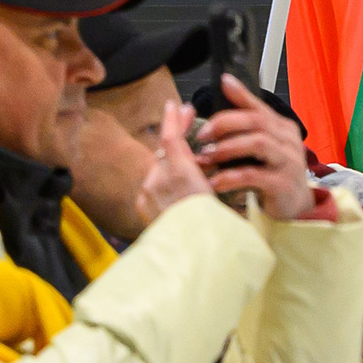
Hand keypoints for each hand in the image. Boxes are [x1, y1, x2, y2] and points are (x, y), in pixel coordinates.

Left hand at [140, 98, 213, 217]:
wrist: (193, 257)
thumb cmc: (212, 229)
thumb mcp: (217, 194)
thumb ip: (200, 171)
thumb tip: (193, 156)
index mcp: (180, 175)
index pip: (172, 138)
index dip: (173, 119)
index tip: (175, 105)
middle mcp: (158, 181)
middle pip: (165, 151)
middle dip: (176, 137)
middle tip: (185, 122)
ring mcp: (148, 195)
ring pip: (160, 168)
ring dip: (173, 162)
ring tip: (190, 163)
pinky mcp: (144, 206)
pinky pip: (154, 185)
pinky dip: (165, 180)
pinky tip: (178, 185)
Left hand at [193, 75, 314, 218]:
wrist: (297, 208)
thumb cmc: (276, 174)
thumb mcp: (264, 146)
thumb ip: (248, 121)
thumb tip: (226, 84)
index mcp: (284, 128)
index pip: (259, 107)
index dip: (240, 94)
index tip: (222, 83)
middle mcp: (289, 142)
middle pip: (256, 122)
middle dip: (225, 124)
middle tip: (202, 135)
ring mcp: (289, 162)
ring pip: (257, 143)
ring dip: (227, 147)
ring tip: (206, 157)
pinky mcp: (283, 184)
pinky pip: (254, 175)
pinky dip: (230, 177)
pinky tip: (214, 181)